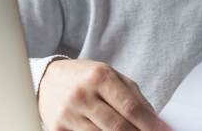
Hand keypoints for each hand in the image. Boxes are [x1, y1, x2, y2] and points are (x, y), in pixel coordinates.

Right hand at [38, 59, 171, 130]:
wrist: (47, 80)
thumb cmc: (84, 77)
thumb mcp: (111, 75)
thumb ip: (133, 96)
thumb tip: (154, 119)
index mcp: (99, 77)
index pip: (131, 107)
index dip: (151, 124)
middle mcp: (82, 95)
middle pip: (118, 127)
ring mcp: (69, 114)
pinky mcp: (58, 129)